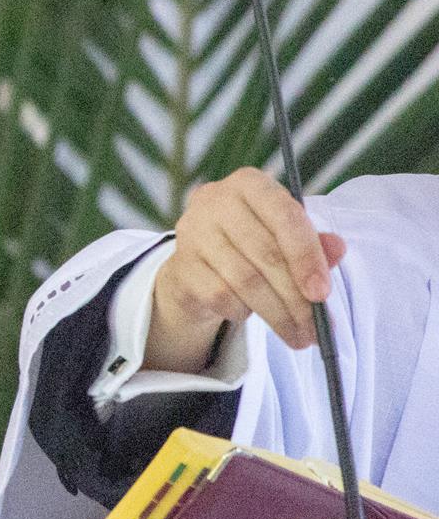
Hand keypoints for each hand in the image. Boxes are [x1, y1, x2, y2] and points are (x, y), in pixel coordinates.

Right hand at [147, 167, 346, 370]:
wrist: (200, 263)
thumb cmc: (253, 244)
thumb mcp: (287, 237)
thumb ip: (314, 243)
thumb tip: (338, 248)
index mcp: (250, 184)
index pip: (285, 215)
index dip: (307, 256)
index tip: (322, 293)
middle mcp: (216, 200)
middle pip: (266, 253)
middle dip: (296, 297)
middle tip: (316, 327)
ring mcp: (192, 232)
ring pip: (245, 280)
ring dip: (276, 314)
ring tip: (297, 334)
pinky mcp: (181, 265)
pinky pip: (221, 296)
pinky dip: (243, 312)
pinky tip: (252, 315)